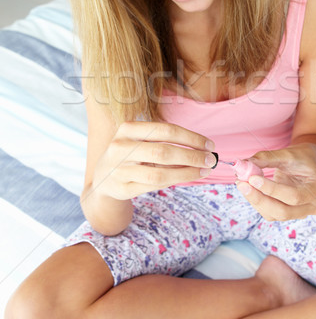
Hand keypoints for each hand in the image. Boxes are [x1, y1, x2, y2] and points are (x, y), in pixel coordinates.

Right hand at [92, 121, 215, 199]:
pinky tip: (186, 176)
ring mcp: (119, 170)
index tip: (209, 144)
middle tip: (210, 159)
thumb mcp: (139, 140)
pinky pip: (154, 186)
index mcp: (127, 129)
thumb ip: (164, 140)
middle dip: (192, 156)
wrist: (102, 179)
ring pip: (160, 173)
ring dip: (187, 172)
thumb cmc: (129, 155)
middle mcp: (120, 147)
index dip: (190, 137)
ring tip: (203, 170)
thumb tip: (201, 148)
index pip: (165, 130)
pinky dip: (174, 180)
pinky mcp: (122, 189)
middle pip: (163, 151)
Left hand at [236, 144, 315, 220]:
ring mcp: (301, 213)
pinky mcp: (288, 214)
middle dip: (260, 199)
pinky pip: (269, 213)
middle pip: (284, 211)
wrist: (306, 163)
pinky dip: (257, 201)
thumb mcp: (286, 153)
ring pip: (274, 214)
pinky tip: (249, 189)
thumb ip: (266, 158)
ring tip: (242, 183)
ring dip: (255, 200)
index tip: (252, 178)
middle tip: (242, 184)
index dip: (271, 189)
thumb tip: (243, 164)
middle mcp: (313, 206)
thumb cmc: (300, 158)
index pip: (294, 196)